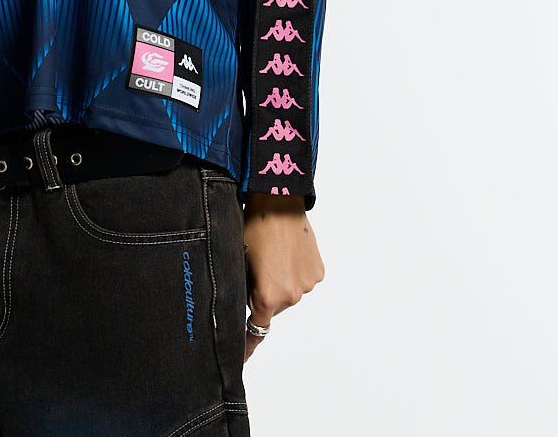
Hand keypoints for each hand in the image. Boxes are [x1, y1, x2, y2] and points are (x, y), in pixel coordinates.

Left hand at [241, 193, 323, 362]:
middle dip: (262, 293)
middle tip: (254, 265)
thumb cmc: (254, 225)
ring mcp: (307, 284)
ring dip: (279, 280)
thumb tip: (240, 304)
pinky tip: (286, 251)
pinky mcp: (318, 272)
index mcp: (269, 296)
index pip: (256, 329)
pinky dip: (294, 271)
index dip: (247, 344)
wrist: (279, 200)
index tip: (241, 357)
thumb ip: (241, 288)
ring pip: (288, 291)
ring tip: (272, 253)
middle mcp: (292, 295)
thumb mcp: (239, 260)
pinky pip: (301, 278)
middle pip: (271, 305)